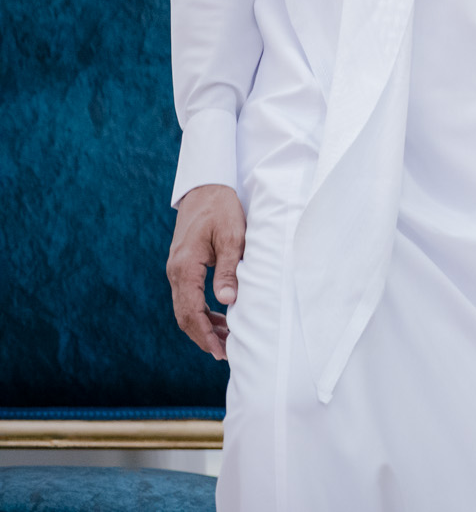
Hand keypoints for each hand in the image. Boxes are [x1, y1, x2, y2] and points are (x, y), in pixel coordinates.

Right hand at [166, 184, 243, 359]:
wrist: (206, 188)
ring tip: (226, 340)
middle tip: (225, 354)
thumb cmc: (222, 209)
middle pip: (184, 315)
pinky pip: (189, 296)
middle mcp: (175, 271)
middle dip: (203, 337)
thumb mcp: (232, 237)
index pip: (191, 311)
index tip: (220, 351)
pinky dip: (202, 311)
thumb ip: (229, 269)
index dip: (205, 334)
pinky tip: (219, 318)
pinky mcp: (183, 266)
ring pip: (185, 308)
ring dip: (203, 326)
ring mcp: (177, 269)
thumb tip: (228, 302)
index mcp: (185, 267)